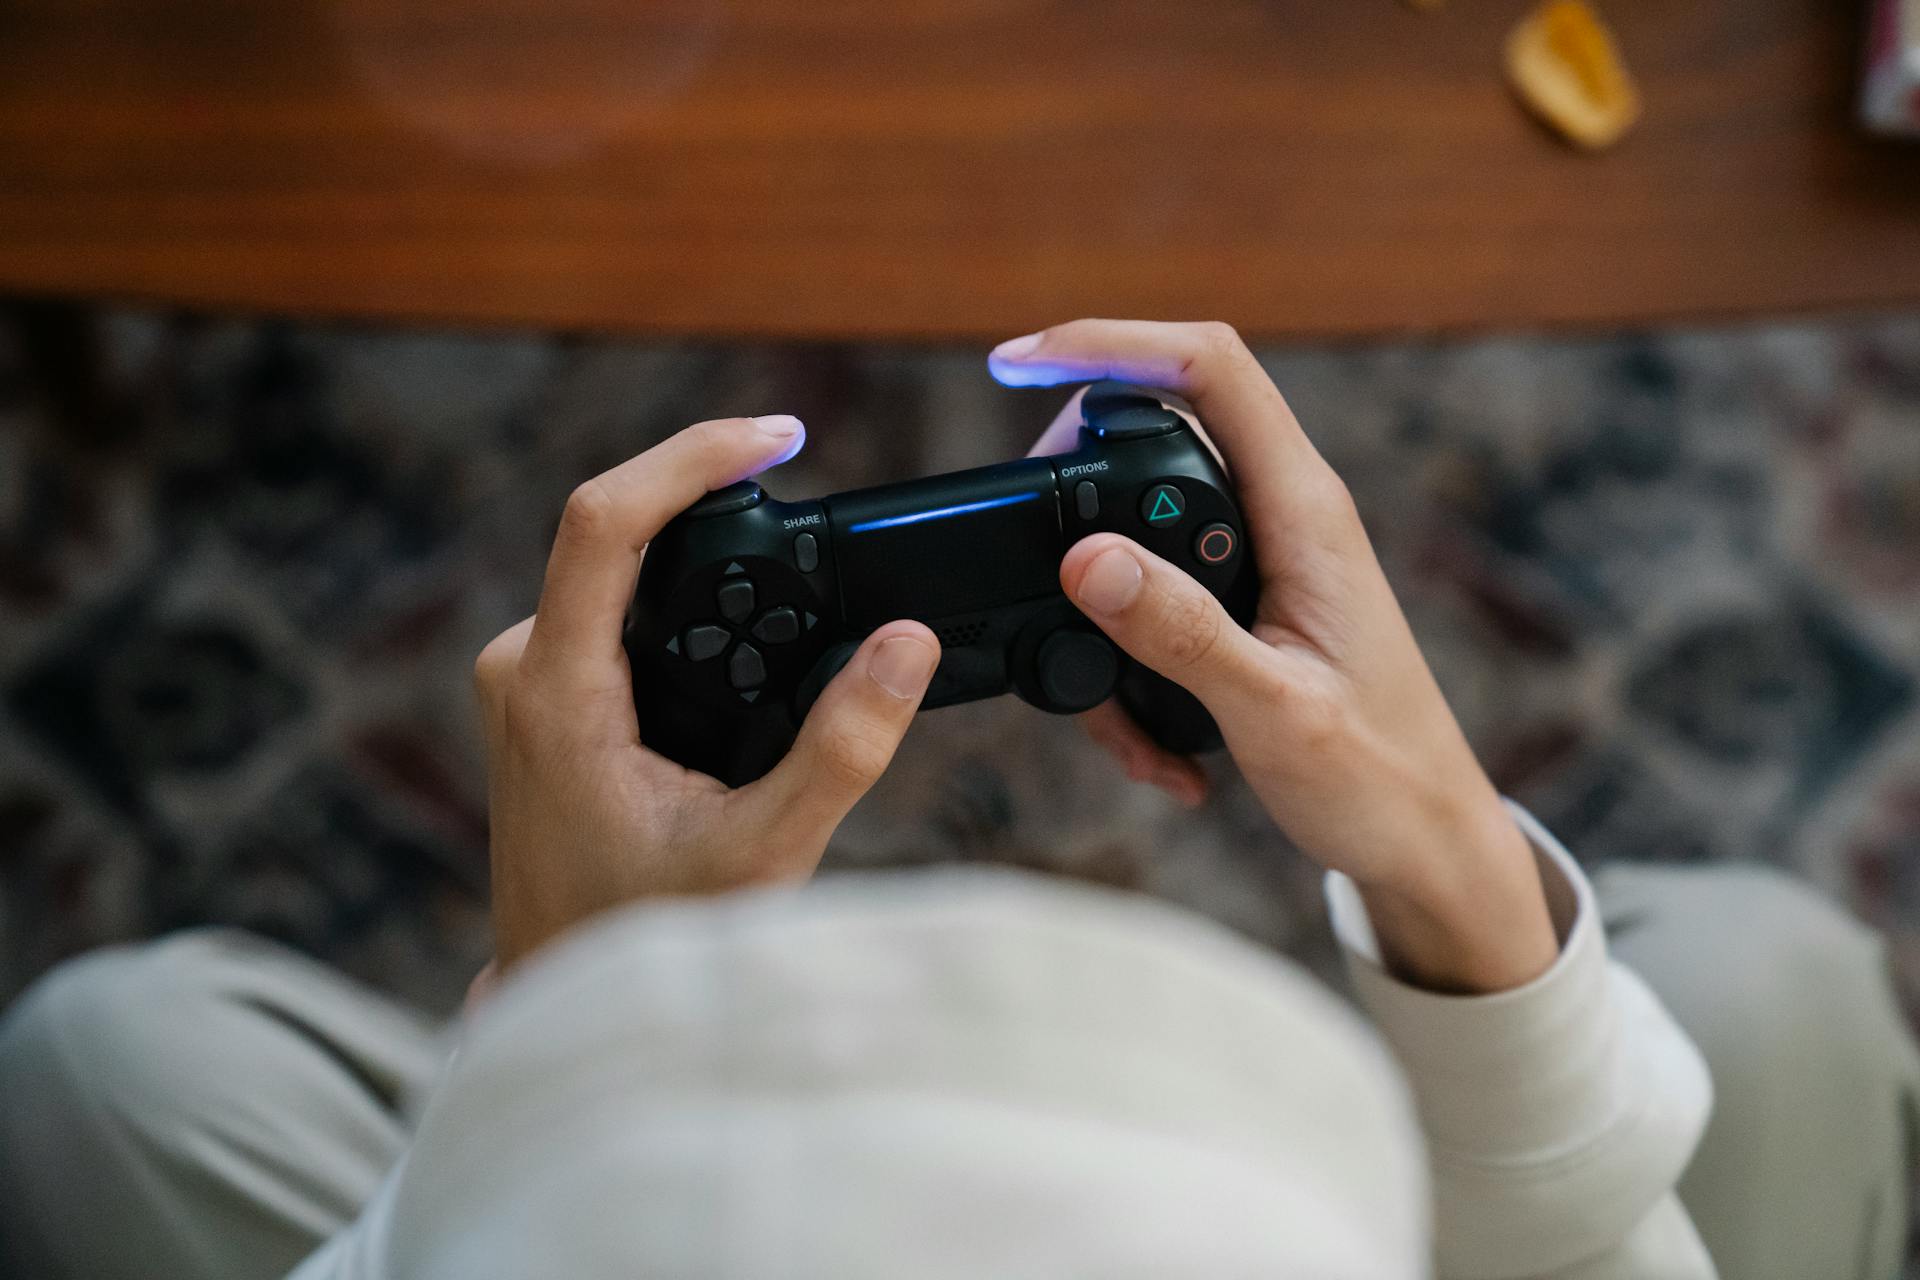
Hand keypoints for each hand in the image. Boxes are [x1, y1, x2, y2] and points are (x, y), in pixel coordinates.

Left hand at [472, 415, 940, 969]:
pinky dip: (684, 601)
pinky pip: (614, 609)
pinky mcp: (543, 692)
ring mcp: (526, 678)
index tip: (775, 438)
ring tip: (790, 582)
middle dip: (716, 508)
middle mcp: (524, 666)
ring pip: (619, 570)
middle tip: (810, 516)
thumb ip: (843, 748)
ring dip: (703, 560)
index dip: (690, 457)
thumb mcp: (763, 850)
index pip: (604, 521)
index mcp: (558, 692)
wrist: (564, 989)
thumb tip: (909, 645)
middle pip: (618, 531)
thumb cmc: (645, 933)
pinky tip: (744, 633)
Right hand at [996, 321, 1555, 992]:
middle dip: (1075, 493)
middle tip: (1034, 562)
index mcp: (1305, 511)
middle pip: (1155, 431)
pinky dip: (1127, 668)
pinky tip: (1154, 745)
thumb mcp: (1273, 711)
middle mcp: (1284, 515)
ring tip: (1113, 713)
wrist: (1426, 843)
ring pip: (1141, 530)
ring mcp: (1263, 558)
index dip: (1109, 343)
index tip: (1015, 365)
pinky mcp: (1244, 604)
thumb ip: (1181, 632)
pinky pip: (1155, 598)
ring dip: (1100, 616)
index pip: (1207, 369)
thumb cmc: (1380, 777)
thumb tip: (1086, 559)